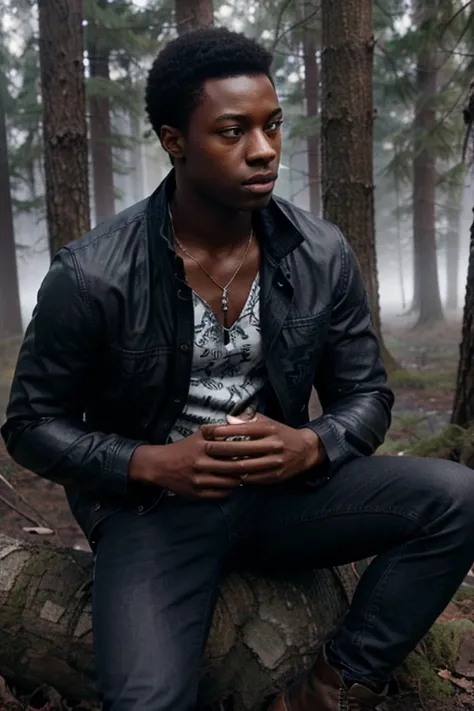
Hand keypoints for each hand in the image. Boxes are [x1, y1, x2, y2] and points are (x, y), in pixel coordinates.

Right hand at [128, 430, 244, 499]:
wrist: (159, 466)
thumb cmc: (183, 448)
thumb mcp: (197, 435)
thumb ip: (216, 430)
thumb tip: (237, 424)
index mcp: (202, 447)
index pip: (229, 449)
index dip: (245, 451)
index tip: (254, 451)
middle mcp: (200, 464)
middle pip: (231, 467)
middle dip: (246, 467)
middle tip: (254, 465)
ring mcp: (198, 481)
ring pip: (227, 483)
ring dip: (239, 480)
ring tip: (244, 475)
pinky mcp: (196, 494)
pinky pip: (219, 494)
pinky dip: (229, 490)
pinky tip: (232, 485)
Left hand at [200, 414, 323, 485]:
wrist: (306, 450)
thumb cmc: (281, 433)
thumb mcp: (267, 422)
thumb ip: (247, 420)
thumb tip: (227, 419)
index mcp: (269, 429)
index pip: (241, 429)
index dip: (221, 431)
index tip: (207, 430)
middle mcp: (273, 445)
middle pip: (241, 449)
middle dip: (220, 449)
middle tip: (205, 448)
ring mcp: (275, 462)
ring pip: (245, 466)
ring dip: (227, 466)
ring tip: (213, 463)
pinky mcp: (276, 476)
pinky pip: (253, 479)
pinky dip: (239, 477)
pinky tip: (228, 474)